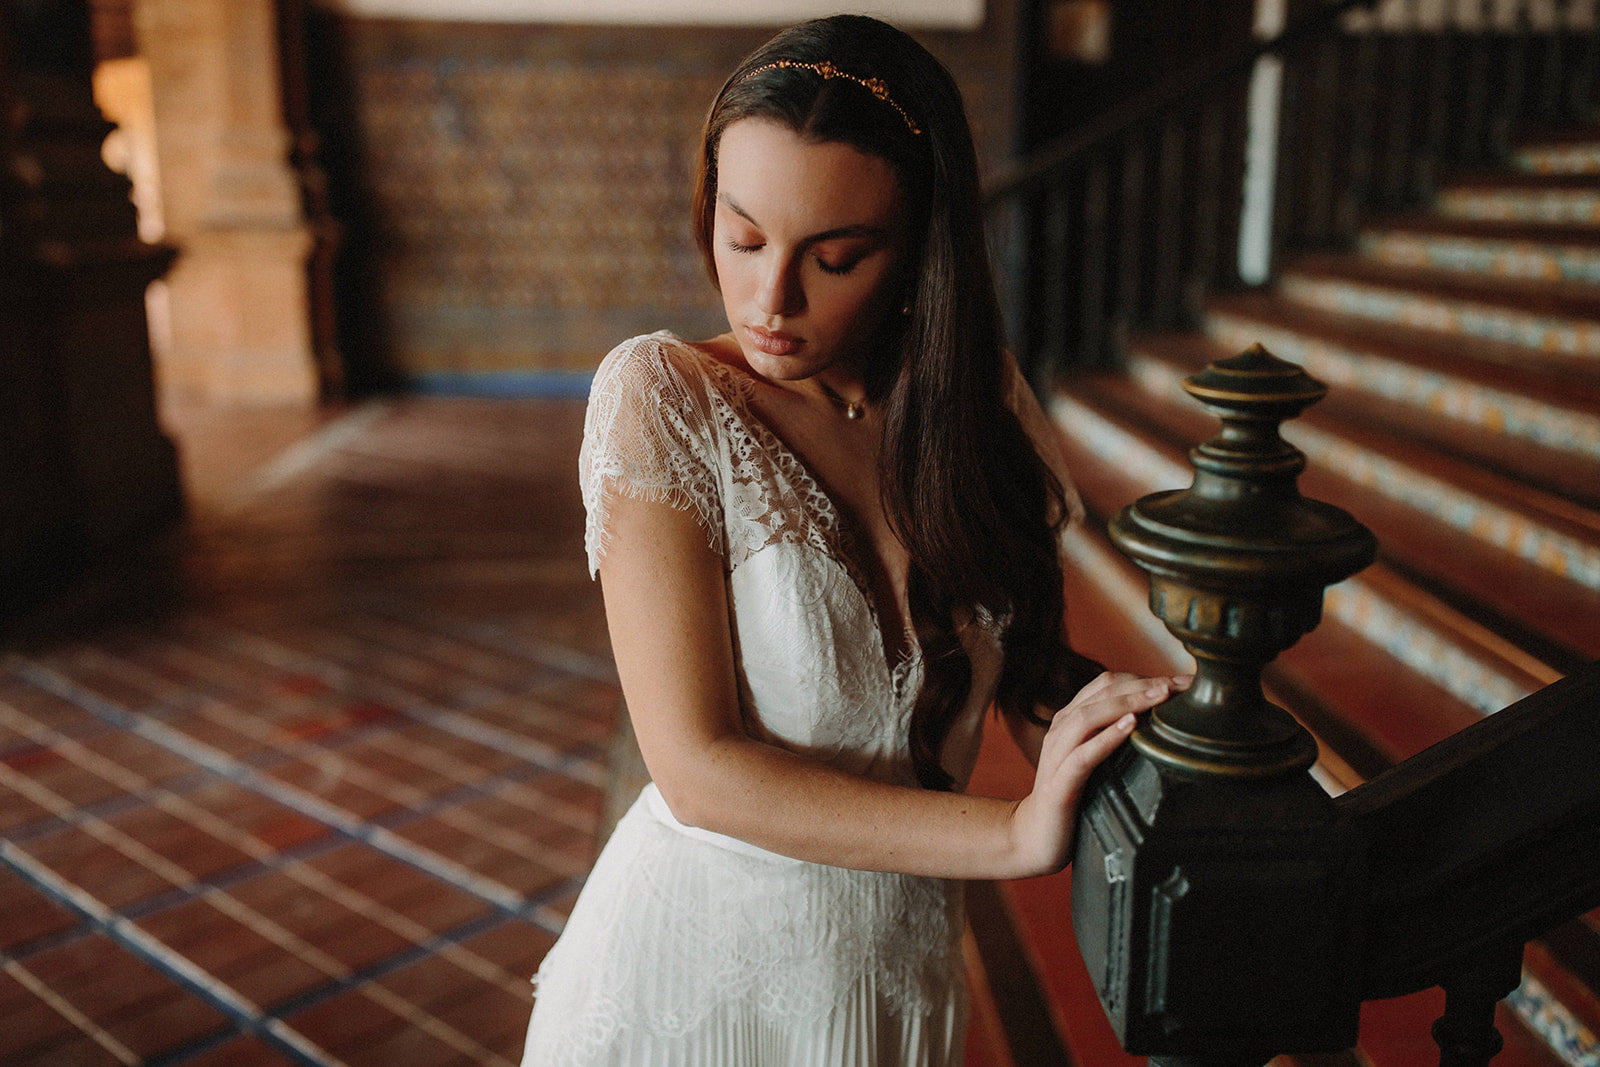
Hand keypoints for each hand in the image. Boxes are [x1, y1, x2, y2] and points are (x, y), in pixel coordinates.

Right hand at [1007, 671, 1189, 877]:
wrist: (1036, 835)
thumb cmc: (1074, 796)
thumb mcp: (1096, 758)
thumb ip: (1115, 737)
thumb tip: (1163, 724)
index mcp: (1072, 719)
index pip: (1108, 684)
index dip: (1145, 677)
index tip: (1182, 682)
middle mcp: (1062, 729)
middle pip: (1102, 692)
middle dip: (1144, 684)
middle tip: (1180, 684)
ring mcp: (1057, 754)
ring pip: (1091, 716)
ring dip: (1128, 703)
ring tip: (1159, 697)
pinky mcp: (1059, 783)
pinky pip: (1082, 755)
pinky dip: (1107, 738)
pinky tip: (1129, 727)